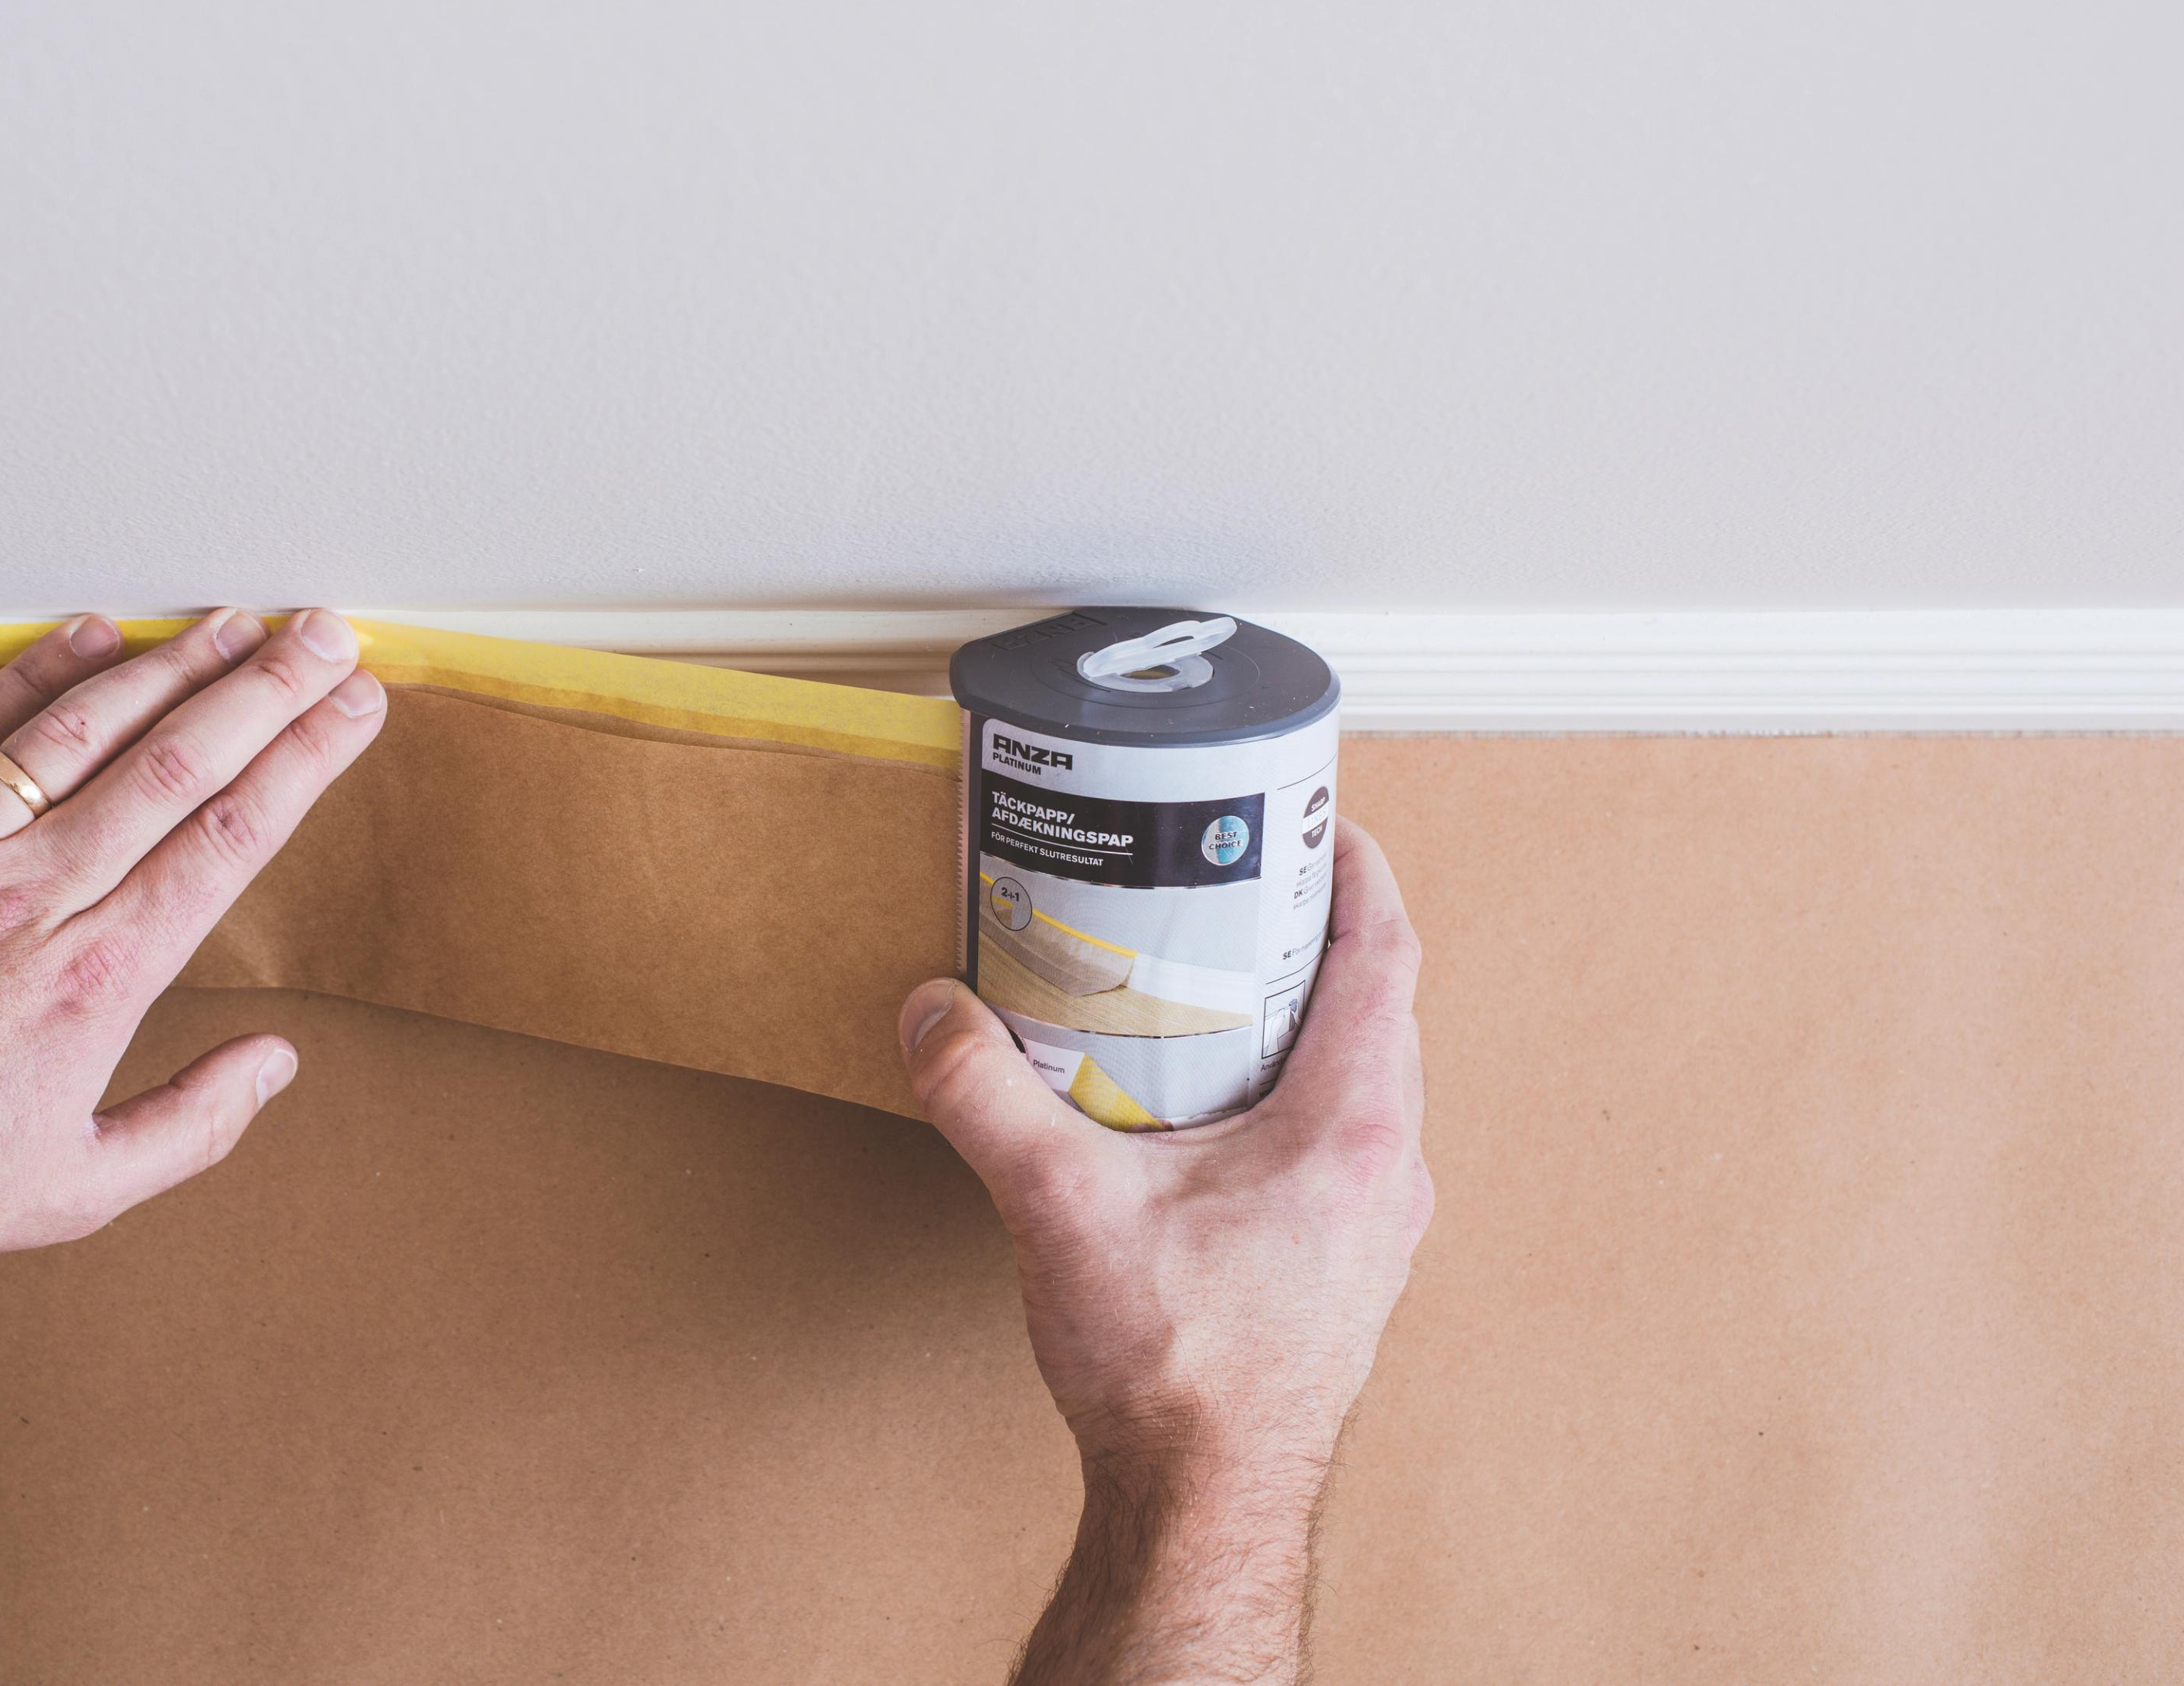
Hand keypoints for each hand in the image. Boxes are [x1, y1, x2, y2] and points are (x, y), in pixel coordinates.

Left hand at [0, 606, 386, 1562]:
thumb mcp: (69, 1192)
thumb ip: (188, 1126)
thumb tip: (274, 1063)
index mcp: (99, 979)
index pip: (229, 834)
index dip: (304, 758)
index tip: (353, 707)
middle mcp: (38, 895)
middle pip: (179, 760)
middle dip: (266, 687)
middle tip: (324, 634)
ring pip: (87, 727)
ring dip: (173, 663)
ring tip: (236, 621)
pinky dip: (39, 673)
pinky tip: (95, 631)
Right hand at [900, 823, 1429, 1683]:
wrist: (1205, 1505)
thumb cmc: (1180, 1375)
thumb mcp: (1061, 1208)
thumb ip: (987, 1096)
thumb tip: (934, 1015)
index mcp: (1354, 1128)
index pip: (1385, 952)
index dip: (1354, 868)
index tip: (1316, 816)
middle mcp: (1387, 1169)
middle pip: (1374, 1006)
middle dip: (1305, 935)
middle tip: (1233, 887)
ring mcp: (1372, 1223)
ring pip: (1356, 1078)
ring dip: (1294, 1019)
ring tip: (1207, 985)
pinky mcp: (1339, 1263)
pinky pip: (1331, 1140)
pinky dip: (1280, 1093)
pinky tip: (1199, 1109)